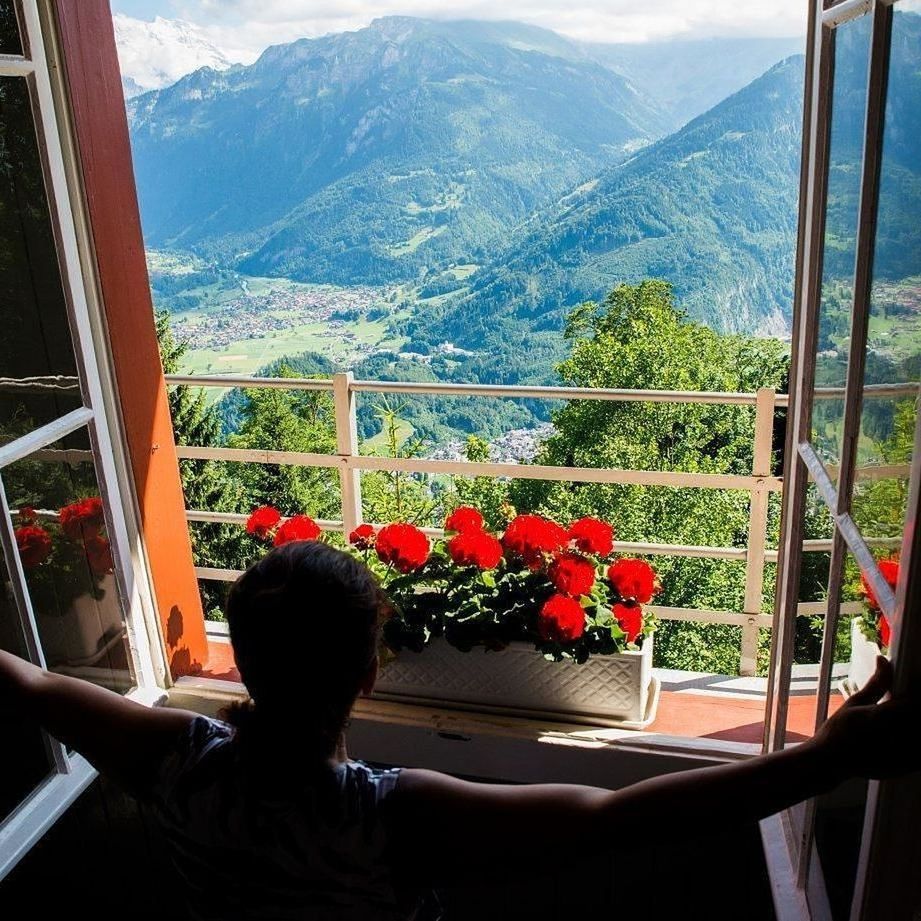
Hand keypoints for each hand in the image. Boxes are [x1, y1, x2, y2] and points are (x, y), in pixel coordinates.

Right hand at [812, 656, 920, 780]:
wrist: (829, 762)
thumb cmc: (838, 731)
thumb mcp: (855, 703)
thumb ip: (877, 683)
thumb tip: (883, 659)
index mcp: (886, 715)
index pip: (917, 701)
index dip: (917, 696)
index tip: (911, 693)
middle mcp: (897, 734)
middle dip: (916, 711)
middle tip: (903, 709)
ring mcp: (903, 754)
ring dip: (916, 726)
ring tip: (899, 724)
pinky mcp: (906, 768)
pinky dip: (918, 747)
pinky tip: (903, 740)